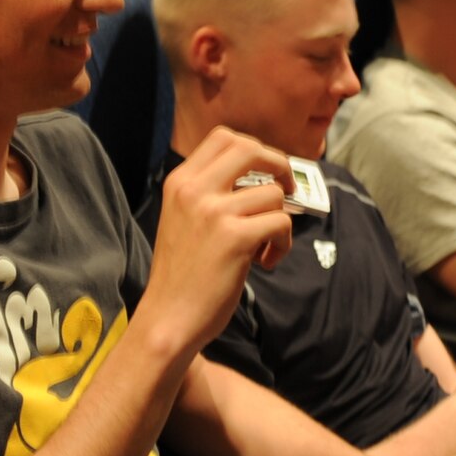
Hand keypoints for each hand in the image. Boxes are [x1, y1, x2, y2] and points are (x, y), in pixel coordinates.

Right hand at [138, 129, 295, 357]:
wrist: (168, 318)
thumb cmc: (181, 276)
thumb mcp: (183, 220)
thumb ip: (212, 195)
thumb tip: (262, 180)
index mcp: (179, 182)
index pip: (224, 137)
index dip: (254, 149)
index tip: (265, 171)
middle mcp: (194, 190)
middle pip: (249, 148)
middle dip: (278, 164)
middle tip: (287, 189)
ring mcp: (214, 212)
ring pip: (273, 193)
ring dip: (280, 220)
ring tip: (265, 246)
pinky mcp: (235, 238)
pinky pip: (281, 222)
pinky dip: (282, 243)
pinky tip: (265, 262)